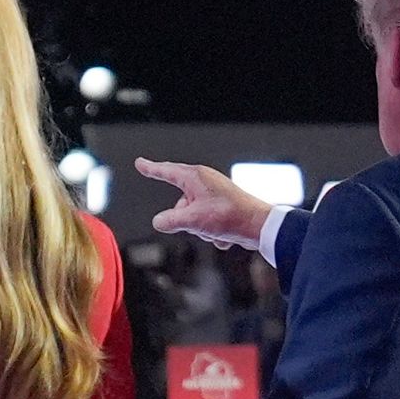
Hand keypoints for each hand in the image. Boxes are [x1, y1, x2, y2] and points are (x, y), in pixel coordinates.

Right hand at [135, 158, 274, 250]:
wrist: (259, 226)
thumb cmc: (230, 216)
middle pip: (180, 204)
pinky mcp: (222, 208)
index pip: (166, 171)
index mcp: (196, 177)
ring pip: (193, 217)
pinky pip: (207, 223)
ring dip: (201, 228)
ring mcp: (214, 195)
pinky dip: (213, 232)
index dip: (151, 169)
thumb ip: (170, 221)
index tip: (140, 164)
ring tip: (217, 229)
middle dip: (187, 220)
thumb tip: (158, 222)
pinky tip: (225, 235)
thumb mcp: (193, 220)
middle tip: (201, 225)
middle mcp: (205, 182)